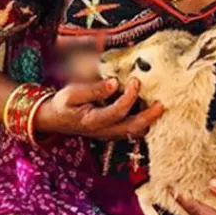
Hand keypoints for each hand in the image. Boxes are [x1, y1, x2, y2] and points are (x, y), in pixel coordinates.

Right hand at [34, 78, 164, 139]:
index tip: (135, 80)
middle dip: (150, 116)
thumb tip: (114, 83)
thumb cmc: (63, 103)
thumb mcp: (72, 93)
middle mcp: (104, 131)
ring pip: (135, 132)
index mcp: (93, 121)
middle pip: (133, 129)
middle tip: (161, 102)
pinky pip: (132, 130)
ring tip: (157, 103)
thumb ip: (94, 89)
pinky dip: (143, 121)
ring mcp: (109, 134)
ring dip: (148, 120)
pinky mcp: (112, 132)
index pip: (117, 112)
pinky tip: (147, 106)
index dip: (129, 96)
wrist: (54, 119)